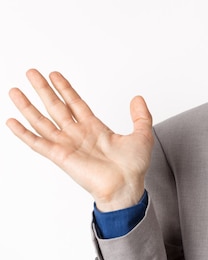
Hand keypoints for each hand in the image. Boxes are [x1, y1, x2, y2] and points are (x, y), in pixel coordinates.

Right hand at [6, 69, 153, 211]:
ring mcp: (67, 145)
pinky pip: (37, 143)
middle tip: (31, 73)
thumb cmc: (134, 167)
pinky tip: (11, 121)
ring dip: (28, 106)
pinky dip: (23, 133)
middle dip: (43, 90)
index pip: (75, 103)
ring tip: (15, 90)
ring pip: (42, 121)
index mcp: (95, 128)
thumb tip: (137, 98)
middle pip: (56, 106)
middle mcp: (78, 134)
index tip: (54, 75)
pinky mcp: (60, 157)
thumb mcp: (143, 135)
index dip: (65, 88)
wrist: (127, 186)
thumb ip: (141, 116)